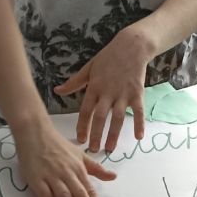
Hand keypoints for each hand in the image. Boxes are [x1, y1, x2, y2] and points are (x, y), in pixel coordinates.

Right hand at [15, 120, 115, 196]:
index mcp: (78, 168)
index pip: (90, 191)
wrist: (34, 132)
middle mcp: (67, 173)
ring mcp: (51, 175)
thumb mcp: (80, 154)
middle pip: (79, 196)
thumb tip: (113, 177)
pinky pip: (44, 195)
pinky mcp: (36, 178)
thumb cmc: (58, 145)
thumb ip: (96, 168)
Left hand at [53, 27, 152, 151]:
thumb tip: (57, 91)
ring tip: (110, 148)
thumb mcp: (88, 68)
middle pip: (100, 117)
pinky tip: (138, 137)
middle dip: (96, 134)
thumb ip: (74, 83)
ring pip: (118, 117)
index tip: (80, 139)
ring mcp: (123, 94)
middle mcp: (108, 92)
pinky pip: (138, 112)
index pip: (85, 110)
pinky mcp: (137, 93)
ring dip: (114, 134)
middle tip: (93, 150)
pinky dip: (139, 124)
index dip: (82, 125)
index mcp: (94, 87)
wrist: (132, 46)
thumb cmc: (109, 57)